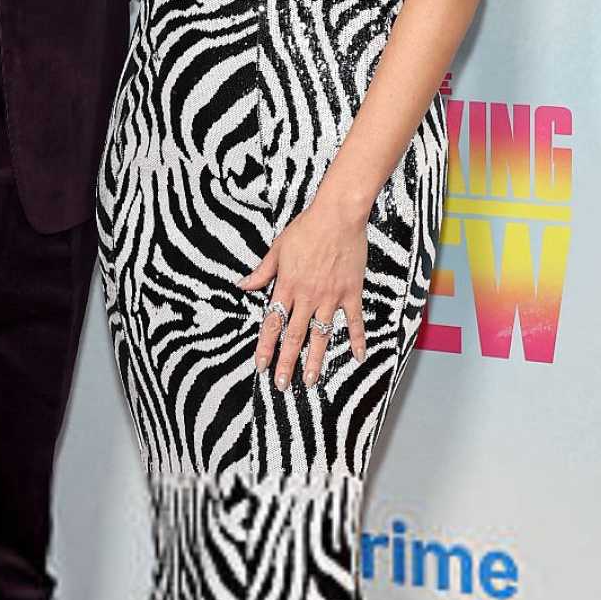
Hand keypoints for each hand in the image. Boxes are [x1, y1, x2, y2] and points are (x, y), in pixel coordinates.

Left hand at [240, 184, 369, 387]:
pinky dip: (357, 339)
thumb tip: (242, 285)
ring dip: (314, 359)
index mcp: (286, 286)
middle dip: (286, 363)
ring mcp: (330, 296)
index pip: (272, 323)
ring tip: (310, 380)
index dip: (266, 347)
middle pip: (294, 336)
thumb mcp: (277, 248)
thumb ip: (261, 272)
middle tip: (281, 384)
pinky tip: (358, 358)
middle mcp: (307, 296)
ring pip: (320, 334)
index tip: (260, 366)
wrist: (337, 215)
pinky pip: (354, 321)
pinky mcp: (351, 292)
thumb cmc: (307, 228)